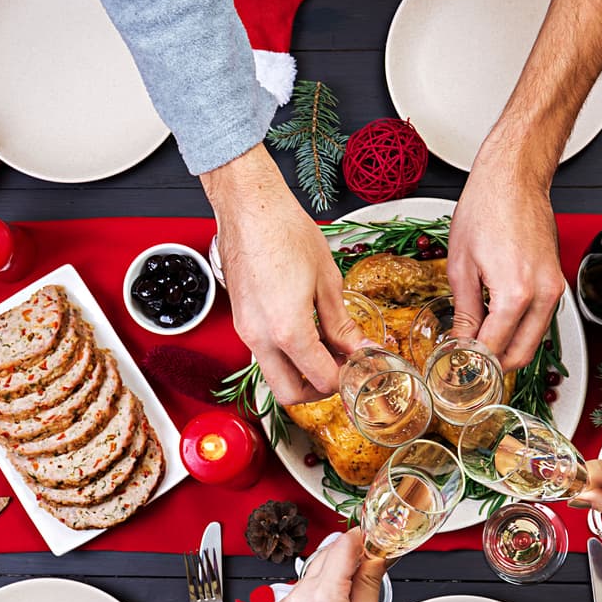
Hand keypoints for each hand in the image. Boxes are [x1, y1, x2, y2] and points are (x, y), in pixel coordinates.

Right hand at [203, 144, 364, 404]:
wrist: (249, 207)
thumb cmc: (285, 231)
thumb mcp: (327, 280)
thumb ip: (342, 323)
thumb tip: (359, 348)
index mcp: (287, 330)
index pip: (321, 379)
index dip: (346, 378)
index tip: (360, 366)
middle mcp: (260, 338)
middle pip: (290, 394)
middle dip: (318, 391)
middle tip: (340, 370)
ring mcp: (246, 331)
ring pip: (274, 375)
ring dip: (301, 373)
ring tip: (327, 346)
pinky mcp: (241, 321)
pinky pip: (264, 354)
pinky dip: (286, 355)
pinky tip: (307, 331)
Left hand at [263, 529, 385, 601]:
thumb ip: (368, 584)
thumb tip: (375, 556)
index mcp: (322, 599)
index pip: (342, 547)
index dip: (361, 539)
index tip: (373, 539)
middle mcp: (295, 599)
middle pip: (325, 558)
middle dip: (347, 559)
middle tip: (370, 570)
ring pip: (311, 576)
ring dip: (330, 579)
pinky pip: (298, 594)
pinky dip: (314, 597)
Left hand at [447, 151, 565, 370]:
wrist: (513, 179)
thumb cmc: (487, 208)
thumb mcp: (462, 266)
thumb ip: (464, 312)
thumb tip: (461, 342)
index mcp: (516, 293)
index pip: (494, 348)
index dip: (472, 362)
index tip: (456, 366)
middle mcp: (543, 294)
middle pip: (522, 354)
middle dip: (494, 367)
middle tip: (469, 367)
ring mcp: (555, 289)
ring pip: (534, 341)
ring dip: (508, 350)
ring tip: (479, 346)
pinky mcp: (556, 282)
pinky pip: (540, 320)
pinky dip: (521, 331)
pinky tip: (497, 326)